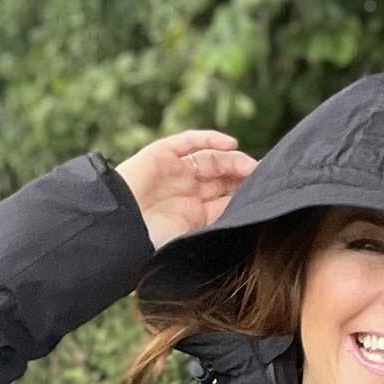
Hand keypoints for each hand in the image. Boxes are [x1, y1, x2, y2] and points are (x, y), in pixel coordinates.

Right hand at [114, 130, 258, 250]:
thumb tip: (243, 232)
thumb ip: (211, 233)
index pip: (223, 201)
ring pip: (209, 160)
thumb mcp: (189, 242)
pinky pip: (188, 143)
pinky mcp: (161, 154)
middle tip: (264, 178)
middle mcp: (184, 193)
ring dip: (232, 160)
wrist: (118, 228)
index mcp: (191, 216)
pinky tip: (231, 144)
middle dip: (242, 177)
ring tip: (252, 166)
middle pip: (220, 179)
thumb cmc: (150, 243)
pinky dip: (209, 139)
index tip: (265, 196)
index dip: (243, 196)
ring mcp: (174, 172)